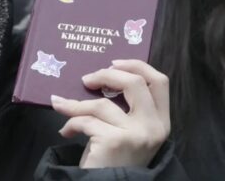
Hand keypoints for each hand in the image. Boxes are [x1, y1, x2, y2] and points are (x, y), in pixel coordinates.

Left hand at [51, 59, 169, 167]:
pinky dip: (71, 122)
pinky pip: (86, 120)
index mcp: (161, 122)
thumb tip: (100, 78)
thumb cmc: (115, 160)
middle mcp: (154, 127)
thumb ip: (127, 109)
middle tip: (87, 79)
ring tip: (63, 106)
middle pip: (135, 82)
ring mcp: (136, 134)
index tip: (114, 62)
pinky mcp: (114, 141)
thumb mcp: (130, 132)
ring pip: (102, 104)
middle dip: (106, 74)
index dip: (137, 65)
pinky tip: (66, 131)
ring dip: (77, 104)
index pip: (159, 82)